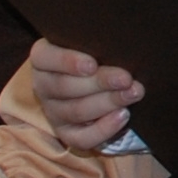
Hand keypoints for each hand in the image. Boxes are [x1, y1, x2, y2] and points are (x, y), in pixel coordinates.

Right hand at [26, 38, 141, 152]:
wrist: (102, 82)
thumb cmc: (98, 53)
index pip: (44, 58)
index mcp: (43, 58)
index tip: (92, 64)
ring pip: (76, 111)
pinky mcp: (67, 133)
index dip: (67, 62)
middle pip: (65, 86)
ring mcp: (53, 112)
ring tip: (133, 93)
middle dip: (99, 83)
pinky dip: (104, 129)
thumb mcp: (93, 43)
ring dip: (108, 103)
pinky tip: (123, 116)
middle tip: (126, 78)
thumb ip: (98, 40)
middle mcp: (43, 85)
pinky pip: (82, 137)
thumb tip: (122, 39)